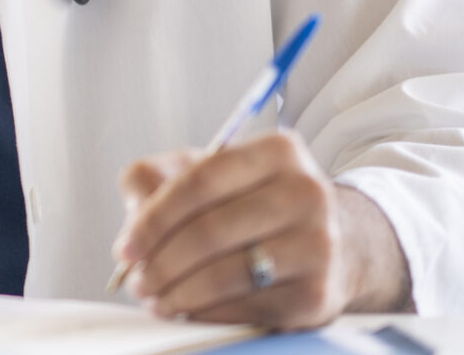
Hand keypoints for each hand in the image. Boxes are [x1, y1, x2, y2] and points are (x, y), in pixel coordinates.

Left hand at [112, 130, 409, 327]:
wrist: (337, 244)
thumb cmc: (253, 203)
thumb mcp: (208, 172)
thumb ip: (156, 178)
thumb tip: (133, 213)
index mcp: (277, 151)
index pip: (200, 182)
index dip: (154, 219)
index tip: (126, 248)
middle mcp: (306, 193)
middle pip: (210, 231)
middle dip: (160, 262)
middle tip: (136, 280)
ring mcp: (319, 245)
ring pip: (227, 274)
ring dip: (178, 292)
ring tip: (154, 297)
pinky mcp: (318, 294)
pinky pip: (246, 308)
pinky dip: (206, 312)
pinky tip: (186, 309)